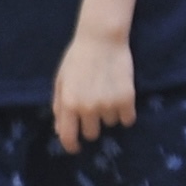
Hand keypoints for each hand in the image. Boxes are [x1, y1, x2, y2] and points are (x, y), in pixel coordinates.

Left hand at [51, 28, 136, 150]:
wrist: (102, 38)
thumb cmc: (77, 57)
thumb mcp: (60, 81)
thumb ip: (58, 106)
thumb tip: (60, 130)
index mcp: (68, 104)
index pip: (68, 137)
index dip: (71, 146)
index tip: (76, 147)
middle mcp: (87, 108)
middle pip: (91, 134)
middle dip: (91, 125)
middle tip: (94, 111)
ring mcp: (108, 105)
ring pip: (110, 124)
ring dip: (108, 115)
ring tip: (108, 96)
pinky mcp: (127, 99)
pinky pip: (127, 119)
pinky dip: (125, 113)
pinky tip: (121, 100)